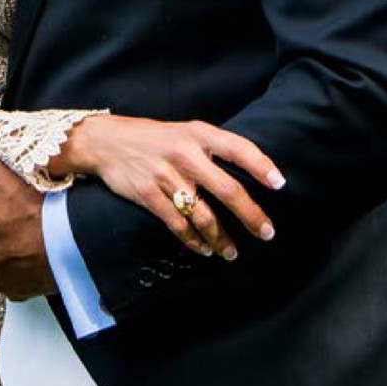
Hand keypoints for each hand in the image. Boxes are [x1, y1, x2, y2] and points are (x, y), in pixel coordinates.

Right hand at [60, 116, 284, 259]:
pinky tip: (203, 248)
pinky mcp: (148, 194)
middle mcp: (184, 153)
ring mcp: (165, 175)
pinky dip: (193, 241)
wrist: (107, 142)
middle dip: (250, 215)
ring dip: (221, 238)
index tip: (280, 184)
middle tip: (266, 233)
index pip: (237, 148)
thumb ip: (211, 149)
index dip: (261, 165)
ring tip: (232, 252)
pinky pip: (178, 224)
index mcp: (197, 133)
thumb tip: (248, 174)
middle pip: (226, 189)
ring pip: (203, 215)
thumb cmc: (153, 138)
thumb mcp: (184, 132)